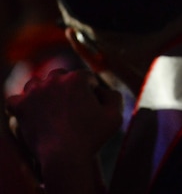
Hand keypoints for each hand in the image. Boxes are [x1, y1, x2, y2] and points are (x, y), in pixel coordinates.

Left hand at [5, 69, 122, 191]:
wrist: (65, 156)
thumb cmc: (92, 137)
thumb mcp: (115, 115)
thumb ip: (114, 96)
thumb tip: (102, 90)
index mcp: (78, 78)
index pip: (85, 77)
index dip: (90, 91)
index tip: (90, 105)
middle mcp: (55, 80)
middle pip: (60, 76)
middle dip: (66, 88)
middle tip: (70, 107)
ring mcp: (35, 92)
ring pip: (36, 84)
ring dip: (42, 93)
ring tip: (49, 108)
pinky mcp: (21, 107)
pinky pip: (14, 99)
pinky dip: (20, 105)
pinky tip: (29, 113)